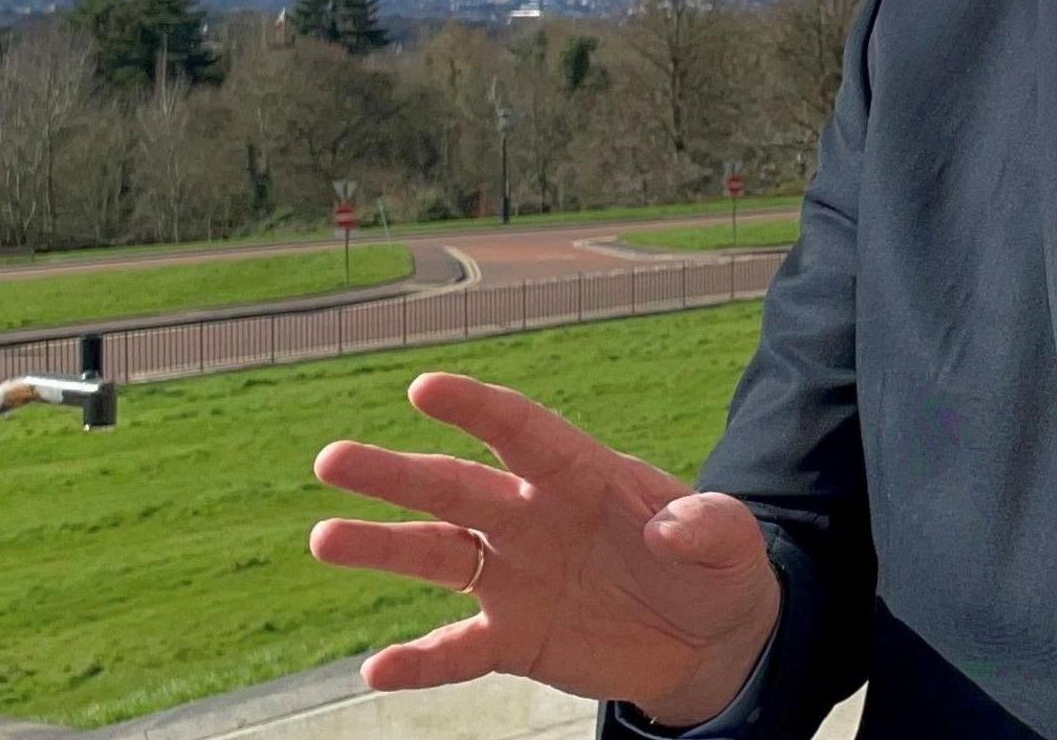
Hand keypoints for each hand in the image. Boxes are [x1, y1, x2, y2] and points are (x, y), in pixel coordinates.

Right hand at [308, 371, 780, 725]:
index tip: (424, 388)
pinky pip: (457, 650)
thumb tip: (670, 528)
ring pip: (437, 555)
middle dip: (396, 474)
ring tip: (325, 539)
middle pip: (456, 487)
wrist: (710, 638)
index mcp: (582, 474)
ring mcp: (516, 576)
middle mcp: (533, 517)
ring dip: (382, 547)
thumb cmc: (714, 566)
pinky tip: (376, 668)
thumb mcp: (732, 541)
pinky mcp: (515, 637)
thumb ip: (709, 525)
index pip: (522, 431)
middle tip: (333, 459)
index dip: (477, 409)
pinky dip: (419, 662)